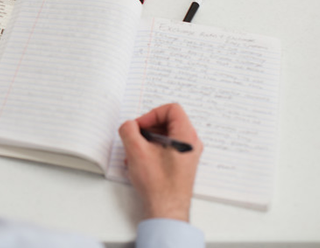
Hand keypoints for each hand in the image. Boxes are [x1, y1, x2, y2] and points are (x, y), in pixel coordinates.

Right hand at [118, 103, 202, 221]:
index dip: (151, 114)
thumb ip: (128, 130)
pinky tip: (139, 163)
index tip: (140, 126)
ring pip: (165, 136)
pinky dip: (151, 151)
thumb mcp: (136, 151)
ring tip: (134, 153)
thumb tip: (129, 126)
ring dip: (147, 141)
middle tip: (135, 138)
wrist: (166, 210)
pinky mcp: (181, 164)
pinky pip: (166, 148)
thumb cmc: (158, 185)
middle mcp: (191, 144)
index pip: (171, 109)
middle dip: (147, 128)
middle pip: (168, 122)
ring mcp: (187, 155)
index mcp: (186, 136)